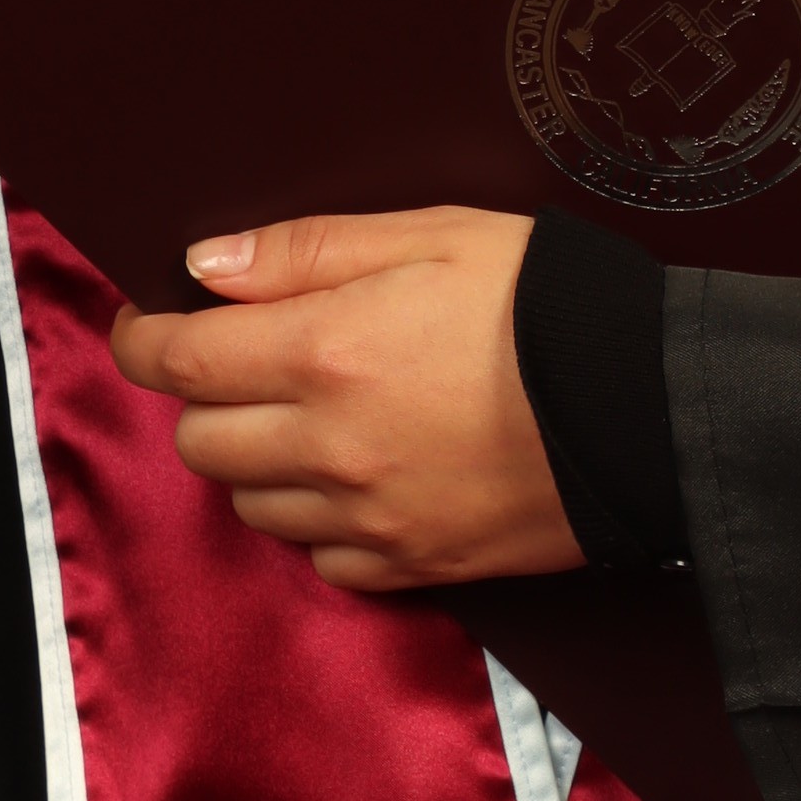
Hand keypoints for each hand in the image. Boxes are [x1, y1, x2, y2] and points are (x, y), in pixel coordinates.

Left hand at [109, 207, 581, 591]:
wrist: (656, 408)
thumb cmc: (549, 300)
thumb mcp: (434, 233)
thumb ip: (308, 249)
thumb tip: (206, 267)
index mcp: (326, 352)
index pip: (177, 361)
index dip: (144, 336)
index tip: (150, 319)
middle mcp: (329, 448)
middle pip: (199, 440)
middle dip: (206, 394)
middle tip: (251, 356)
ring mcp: (368, 519)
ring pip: (251, 503)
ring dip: (256, 456)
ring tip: (313, 411)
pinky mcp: (413, 567)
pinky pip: (320, 559)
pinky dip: (317, 520)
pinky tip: (359, 473)